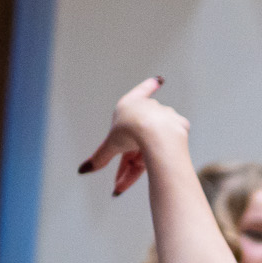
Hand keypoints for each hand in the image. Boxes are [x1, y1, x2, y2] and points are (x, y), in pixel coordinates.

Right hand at [78, 75, 187, 196]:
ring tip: (140, 175)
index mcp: (131, 103)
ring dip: (145, 160)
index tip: (159, 79)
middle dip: (130, 161)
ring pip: (155, 140)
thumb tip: (81, 171)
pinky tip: (163, 157)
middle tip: (120, 183)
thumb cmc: (130, 133)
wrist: (156, 133)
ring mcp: (167, 114)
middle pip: (140, 134)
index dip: (149, 86)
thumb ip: (100, 157)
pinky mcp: (180, 126)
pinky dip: (165, 152)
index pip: (141, 91)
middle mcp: (150, 106)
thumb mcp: (111, 145)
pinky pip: (173, 141)